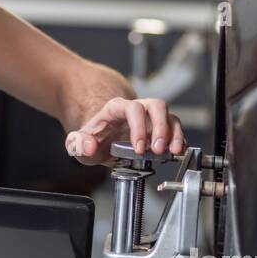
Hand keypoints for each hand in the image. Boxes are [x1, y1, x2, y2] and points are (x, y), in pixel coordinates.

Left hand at [65, 96, 186, 167]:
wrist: (101, 139)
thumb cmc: (93, 138)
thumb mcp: (78, 143)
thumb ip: (78, 144)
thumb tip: (88, 146)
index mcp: (116, 108)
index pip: (132, 108)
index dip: (138, 127)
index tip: (138, 148)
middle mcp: (136, 109)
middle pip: (156, 106)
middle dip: (161, 128)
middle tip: (158, 149)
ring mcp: (149, 119)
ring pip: (169, 116)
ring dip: (174, 134)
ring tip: (173, 151)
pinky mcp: (159, 129)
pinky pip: (175, 128)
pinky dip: (179, 139)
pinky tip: (177, 151)